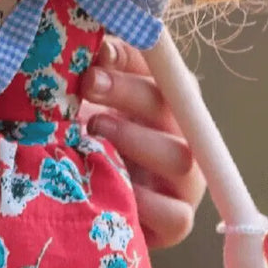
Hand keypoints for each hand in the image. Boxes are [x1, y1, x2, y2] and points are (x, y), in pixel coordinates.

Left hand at [80, 36, 205, 249]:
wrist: (83, 201)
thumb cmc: (83, 140)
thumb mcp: (82, 103)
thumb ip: (90, 73)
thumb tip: (92, 46)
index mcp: (164, 100)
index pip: (162, 69)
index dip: (132, 58)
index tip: (97, 53)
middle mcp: (182, 136)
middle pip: (172, 107)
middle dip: (127, 91)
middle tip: (88, 82)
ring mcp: (185, 181)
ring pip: (180, 157)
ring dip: (135, 140)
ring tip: (94, 131)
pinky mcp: (177, 221)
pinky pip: (175, 215)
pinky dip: (144, 202)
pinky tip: (111, 186)